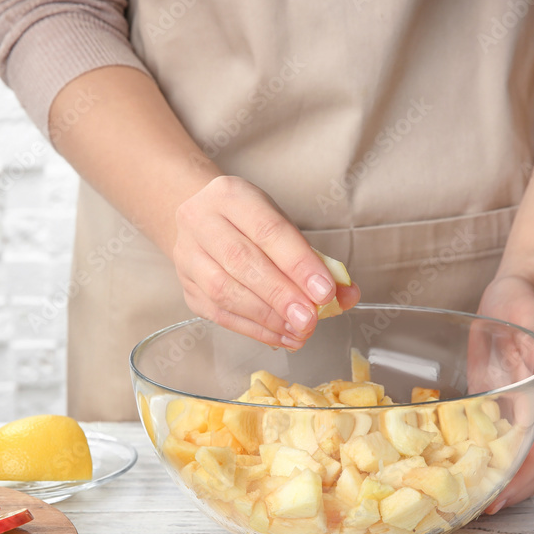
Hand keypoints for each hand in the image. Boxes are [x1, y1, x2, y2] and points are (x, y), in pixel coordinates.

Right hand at [173, 175, 360, 347]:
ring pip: (225, 291)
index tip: (325, 291)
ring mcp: (187, 256)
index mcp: (231, 196)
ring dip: (267, 317)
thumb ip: (315, 259)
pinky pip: (219, 314)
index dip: (299, 264)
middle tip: (310, 318)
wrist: (201, 220)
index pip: (268, 230)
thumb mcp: (283, 225)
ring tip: (299, 331)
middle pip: (242, 262)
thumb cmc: (249, 223)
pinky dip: (254, 330)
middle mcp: (201, 221)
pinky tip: (281, 337)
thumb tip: (346, 295)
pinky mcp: (187, 288)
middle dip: (281, 295)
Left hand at [474, 274, 533, 512]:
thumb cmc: (523, 304)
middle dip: (509, 492)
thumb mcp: (530, 318)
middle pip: (533, 466)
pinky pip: (498, 443)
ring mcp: (520, 412)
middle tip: (476, 511)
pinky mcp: (501, 407)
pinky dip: (487, 463)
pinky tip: (462, 472)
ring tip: (469, 503)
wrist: (515, 294)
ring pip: (519, 461)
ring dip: (500, 484)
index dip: (520, 478)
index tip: (498, 498)